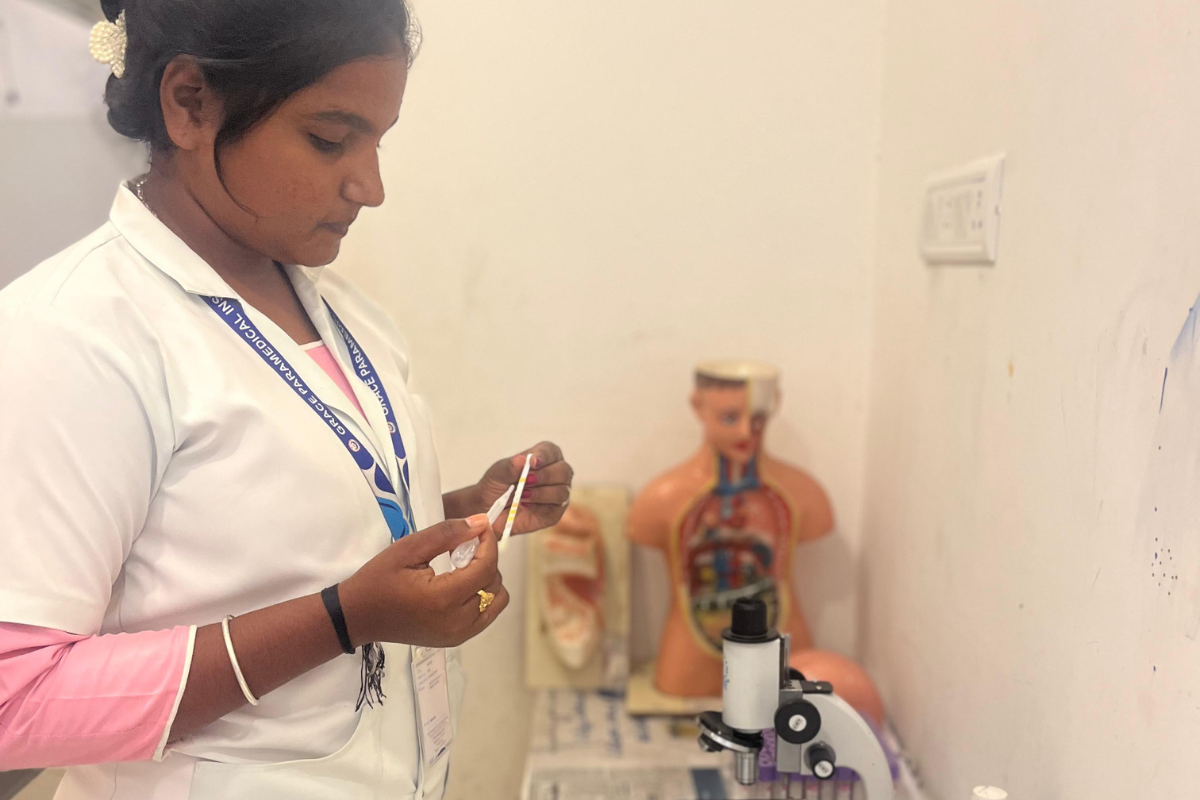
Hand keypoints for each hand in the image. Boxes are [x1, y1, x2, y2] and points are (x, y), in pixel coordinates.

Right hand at [339, 515, 509, 648]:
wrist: (358, 617)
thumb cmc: (378, 580)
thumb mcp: (409, 548)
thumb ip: (447, 534)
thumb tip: (481, 523)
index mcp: (444, 598)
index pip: (486, 567)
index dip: (489, 543)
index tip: (480, 528)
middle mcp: (458, 622)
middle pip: (494, 584)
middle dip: (486, 560)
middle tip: (463, 547)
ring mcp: (459, 634)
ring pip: (496, 601)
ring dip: (487, 580)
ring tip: (462, 568)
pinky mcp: (456, 640)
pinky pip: (486, 615)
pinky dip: (482, 597)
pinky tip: (460, 585)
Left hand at [477, 441, 573, 535]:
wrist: (489, 511)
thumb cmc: (497, 487)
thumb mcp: (498, 474)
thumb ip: (510, 467)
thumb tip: (522, 459)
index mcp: (543, 458)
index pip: (551, 451)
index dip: (544, 455)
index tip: (532, 462)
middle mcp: (555, 474)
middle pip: (563, 470)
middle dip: (545, 475)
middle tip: (526, 481)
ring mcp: (557, 493)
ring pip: (562, 490)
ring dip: (542, 492)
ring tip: (523, 495)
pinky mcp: (555, 512)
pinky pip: (557, 507)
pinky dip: (541, 505)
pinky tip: (526, 504)